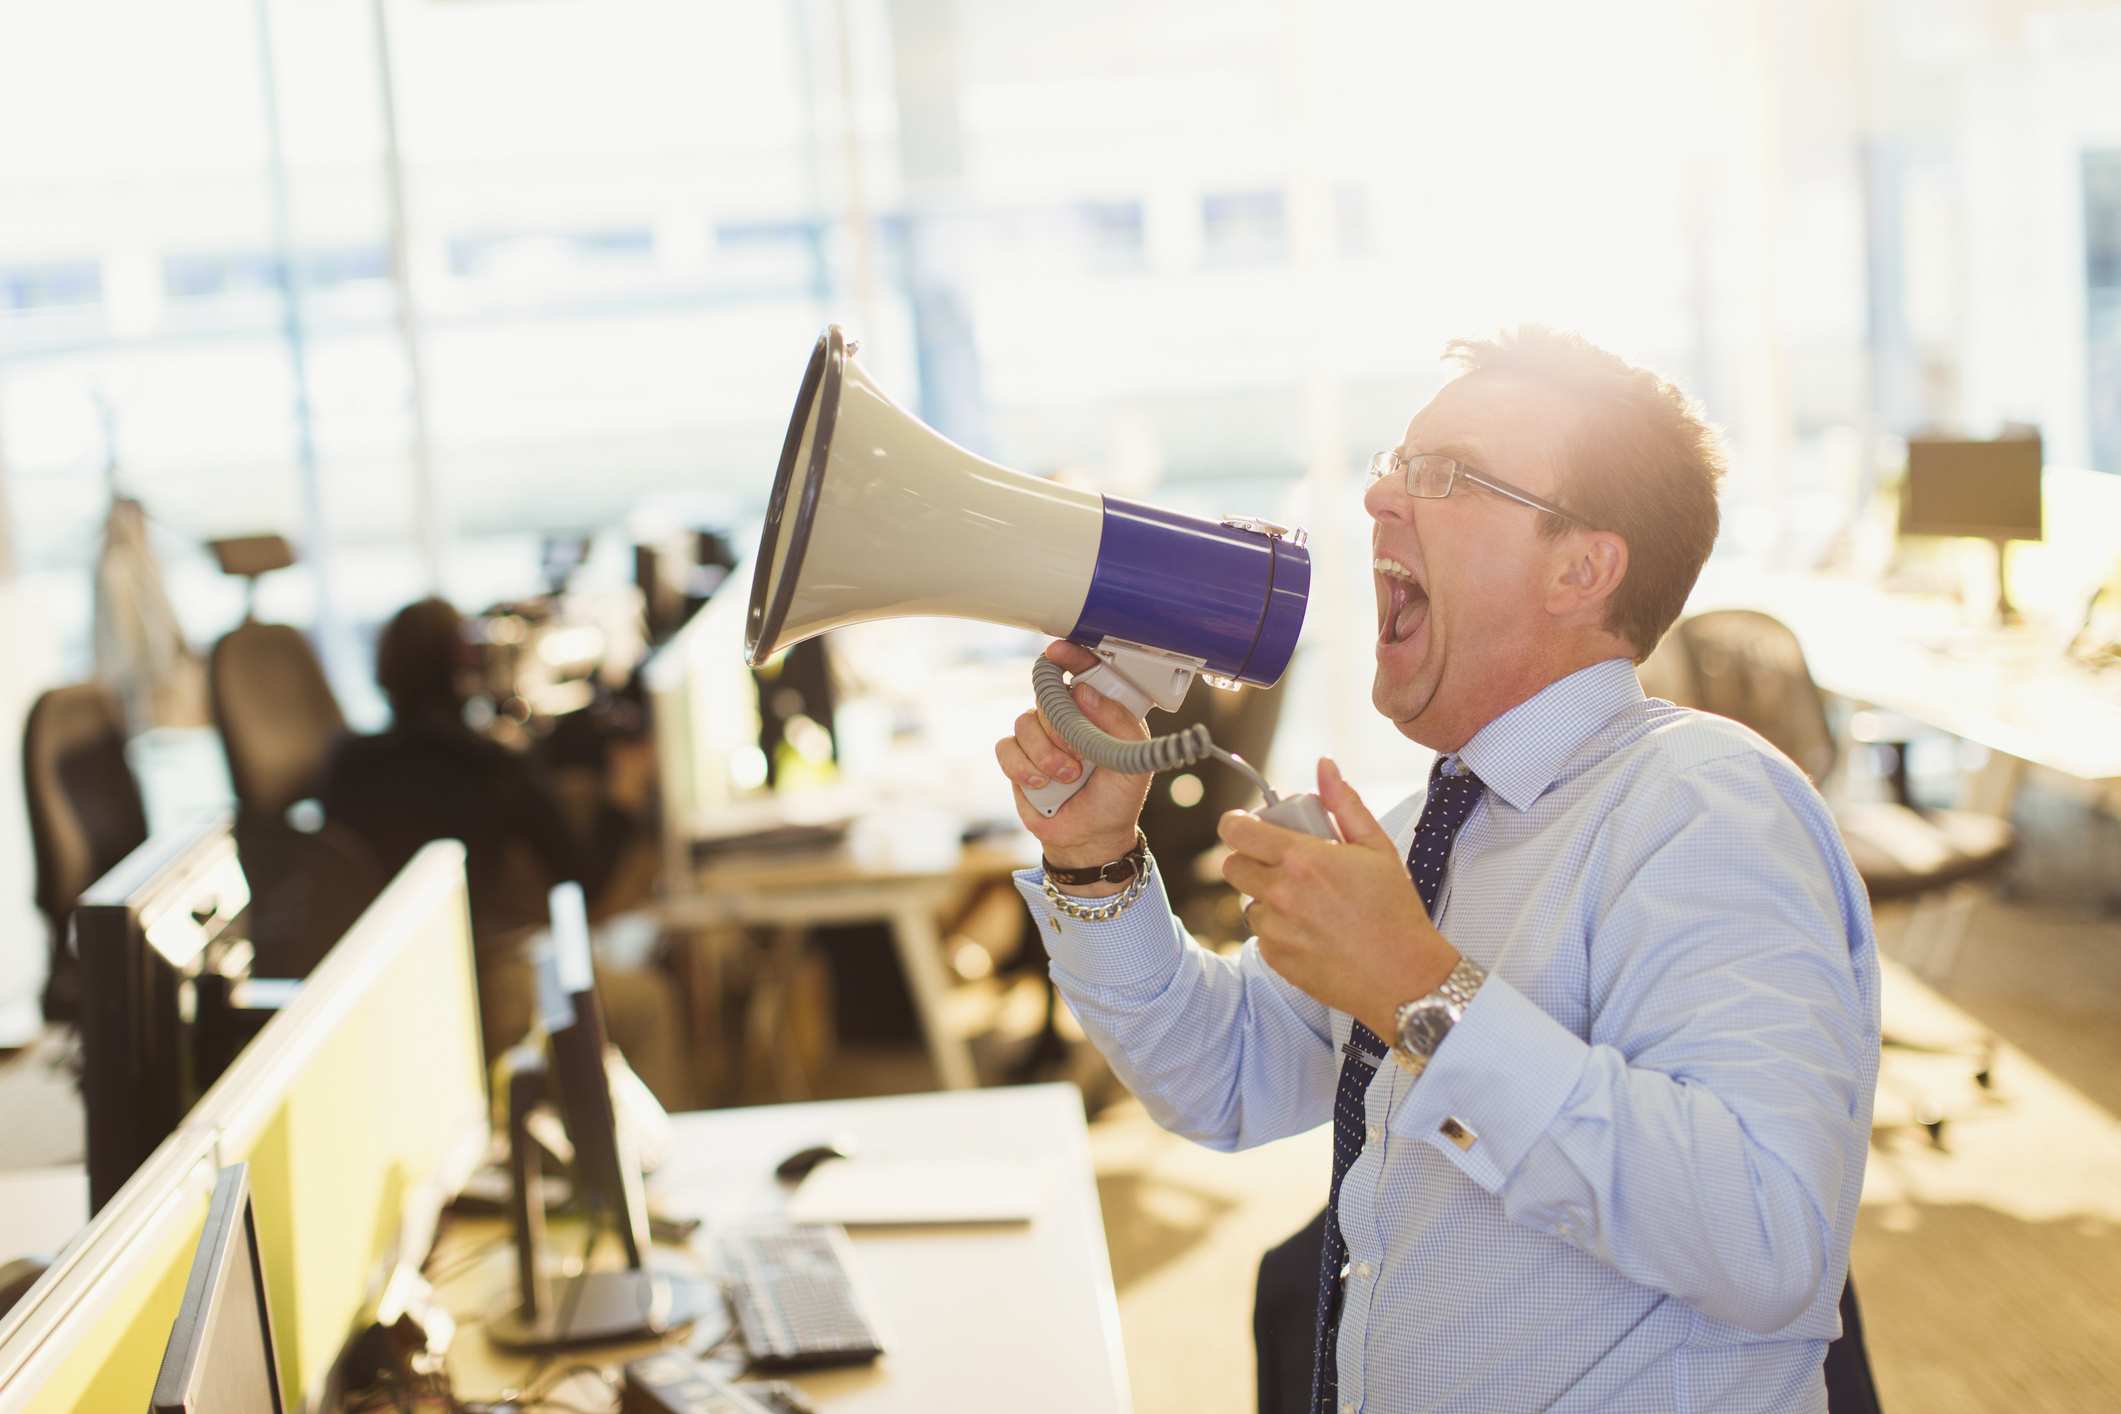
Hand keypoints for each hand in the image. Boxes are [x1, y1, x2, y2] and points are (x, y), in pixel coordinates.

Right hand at [993, 641, 1152, 877]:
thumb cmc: (1116, 797)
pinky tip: (1042, 784)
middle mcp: (1065, 718)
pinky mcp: (1018, 760)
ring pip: (1024, 723)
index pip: (1081, 672)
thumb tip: (1084, 691)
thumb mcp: (1133, 761)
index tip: (1058, 651)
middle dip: (1060, 728)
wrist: (1091, 837)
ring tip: (1068, 777)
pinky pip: (1007, 749)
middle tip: (1079, 754)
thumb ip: (1117, 723)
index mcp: (1097, 711)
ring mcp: (1039, 738)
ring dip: (1046, 754)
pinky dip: (1024, 768)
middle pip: (1045, 696)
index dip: (1069, 657)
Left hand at [1219, 758, 1459, 1035]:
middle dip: (1250, 859)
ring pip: (1247, 902)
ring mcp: (1275, 929)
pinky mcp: (1275, 959)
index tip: (1246, 826)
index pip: (1236, 831)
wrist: (1405, 977)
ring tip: (1306, 902)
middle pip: (1231, 865)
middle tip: (1279, 863)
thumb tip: (1325, 766)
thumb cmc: (1395, 911)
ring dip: (1266, 897)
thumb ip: (1344, 803)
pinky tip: (1312, 931)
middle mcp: (1280, 893)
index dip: (1236, 824)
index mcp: (1301, 859)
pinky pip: (1261, 935)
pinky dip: (1278, 930)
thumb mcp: (1377, 848)